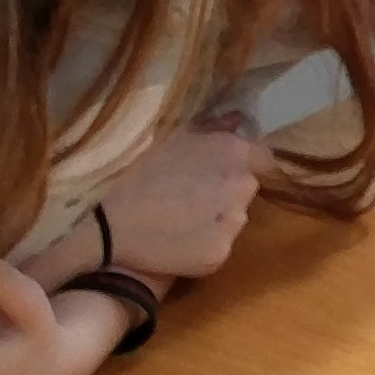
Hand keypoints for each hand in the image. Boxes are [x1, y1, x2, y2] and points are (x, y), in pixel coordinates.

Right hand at [95, 118, 276, 282]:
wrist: (111, 224)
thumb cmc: (138, 173)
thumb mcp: (172, 138)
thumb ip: (211, 128)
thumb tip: (238, 120)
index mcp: (235, 153)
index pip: (264, 158)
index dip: (246, 162)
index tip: (222, 170)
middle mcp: (244, 187)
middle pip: (247, 188)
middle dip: (228, 190)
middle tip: (194, 195)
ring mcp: (234, 224)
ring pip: (234, 218)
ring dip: (218, 218)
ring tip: (182, 219)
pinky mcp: (220, 254)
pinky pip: (219, 246)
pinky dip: (205, 244)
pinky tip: (178, 241)